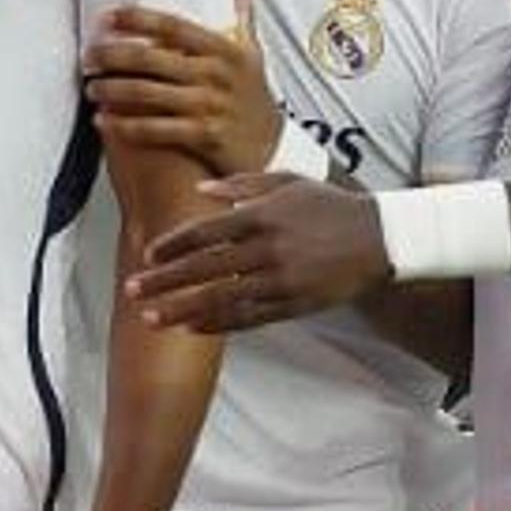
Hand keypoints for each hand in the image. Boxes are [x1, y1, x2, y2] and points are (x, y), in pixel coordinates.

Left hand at [82, 2, 279, 179]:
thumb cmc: (254, 97)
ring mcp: (209, 105)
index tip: (108, 16)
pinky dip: (123, 125)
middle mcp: (216, 74)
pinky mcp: (204, 136)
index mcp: (224, 49)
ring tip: (92, 88)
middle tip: (89, 56)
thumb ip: (240, 14)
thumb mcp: (252, 52)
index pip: (172, 25)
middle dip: (112, 55)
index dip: (136, 18)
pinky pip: (154, 129)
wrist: (272, 147)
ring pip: (146, 93)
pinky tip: (103, 121)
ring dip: (111, 90)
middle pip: (150, 57)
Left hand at [125, 168, 392, 333]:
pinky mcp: (293, 305)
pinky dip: (217, 324)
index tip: (147, 254)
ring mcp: (280, 281)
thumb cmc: (329, 206)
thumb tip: (201, 189)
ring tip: (151, 318)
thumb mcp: (287, 182)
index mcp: (263, 216)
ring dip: (182, 310)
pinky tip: (191, 328)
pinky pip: (248, 319)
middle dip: (165, 281)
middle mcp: (268, 250)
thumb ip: (242, 184)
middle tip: (132, 290)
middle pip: (205, 269)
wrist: (378, 239)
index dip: (174, 244)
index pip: (207, 232)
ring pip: (222, 299)